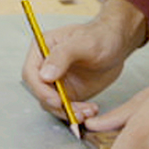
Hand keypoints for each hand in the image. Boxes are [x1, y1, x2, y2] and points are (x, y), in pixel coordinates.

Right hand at [21, 0, 145, 123]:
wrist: (117, 44)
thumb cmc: (100, 36)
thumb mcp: (83, 43)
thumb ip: (62, 56)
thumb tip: (44, 75)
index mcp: (42, 48)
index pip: (31, 73)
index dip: (40, 90)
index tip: (57, 100)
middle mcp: (46, 66)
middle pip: (41, 92)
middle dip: (57, 106)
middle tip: (76, 112)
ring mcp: (57, 81)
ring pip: (53, 104)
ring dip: (69, 112)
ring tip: (88, 112)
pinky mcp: (69, 92)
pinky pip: (67, 108)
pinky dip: (78, 113)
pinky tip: (91, 110)